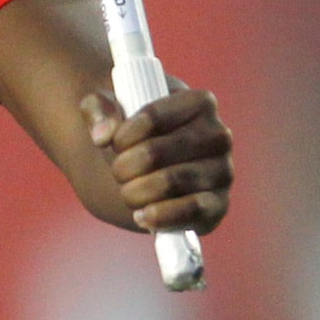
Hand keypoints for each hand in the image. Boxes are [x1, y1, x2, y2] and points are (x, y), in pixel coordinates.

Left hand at [87, 85, 233, 234]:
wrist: (147, 164)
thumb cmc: (131, 128)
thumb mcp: (107, 107)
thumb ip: (97, 108)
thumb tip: (102, 135)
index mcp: (200, 103)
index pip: (153, 117)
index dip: (123, 134)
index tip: (113, 142)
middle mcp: (219, 135)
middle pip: (155, 153)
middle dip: (124, 166)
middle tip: (117, 171)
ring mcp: (223, 172)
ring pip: (169, 182)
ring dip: (135, 191)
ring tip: (127, 191)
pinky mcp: (218, 205)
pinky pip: (193, 211)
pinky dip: (162, 216)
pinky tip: (141, 216)